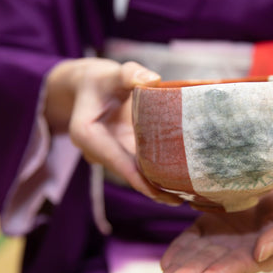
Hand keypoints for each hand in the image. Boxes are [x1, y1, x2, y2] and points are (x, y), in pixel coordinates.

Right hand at [45, 58, 181, 204]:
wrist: (88, 85)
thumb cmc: (100, 79)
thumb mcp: (113, 73)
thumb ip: (129, 74)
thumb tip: (152, 80)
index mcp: (87, 135)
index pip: (117, 162)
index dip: (139, 179)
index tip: (160, 194)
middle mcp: (96, 151)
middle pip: (128, 175)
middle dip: (153, 190)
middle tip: (183, 199)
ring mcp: (109, 154)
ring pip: (134, 174)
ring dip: (157, 186)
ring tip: (186, 195)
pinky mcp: (120, 152)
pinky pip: (138, 166)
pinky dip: (156, 173)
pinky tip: (178, 181)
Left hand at [155, 173, 272, 272]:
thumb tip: (260, 254)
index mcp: (257, 254)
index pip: (234, 268)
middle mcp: (235, 250)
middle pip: (209, 266)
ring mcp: (219, 237)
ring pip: (196, 255)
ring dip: (178, 269)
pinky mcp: (208, 223)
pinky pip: (191, 239)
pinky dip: (178, 250)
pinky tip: (166, 262)